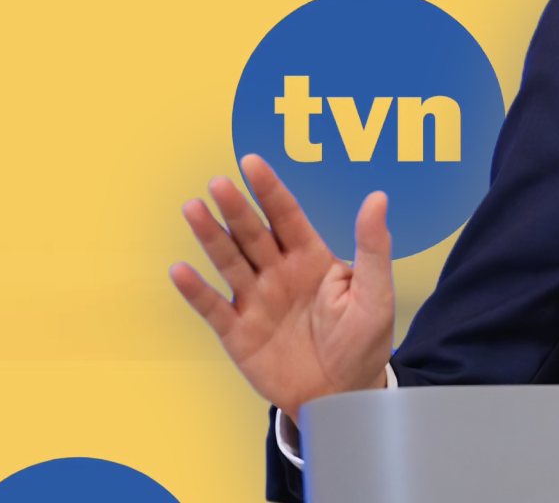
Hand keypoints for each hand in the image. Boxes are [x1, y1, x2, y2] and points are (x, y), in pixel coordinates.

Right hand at [169, 154, 394, 420]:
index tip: (251, 162)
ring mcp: (255, 301)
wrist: (342, 396)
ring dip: (211, 237)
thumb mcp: (375, 293)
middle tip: (219, 183)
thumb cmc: (363, 341)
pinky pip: (213, 308)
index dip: (269, 190)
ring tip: (193, 209)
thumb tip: (378, 197)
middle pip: (252, 234)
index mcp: (311, 259)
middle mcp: (278, 273)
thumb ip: (373, 248)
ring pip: (229, 262)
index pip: (286, 216)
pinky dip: (196, 290)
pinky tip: (180, 270)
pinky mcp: (238, 333)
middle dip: (236, 208)